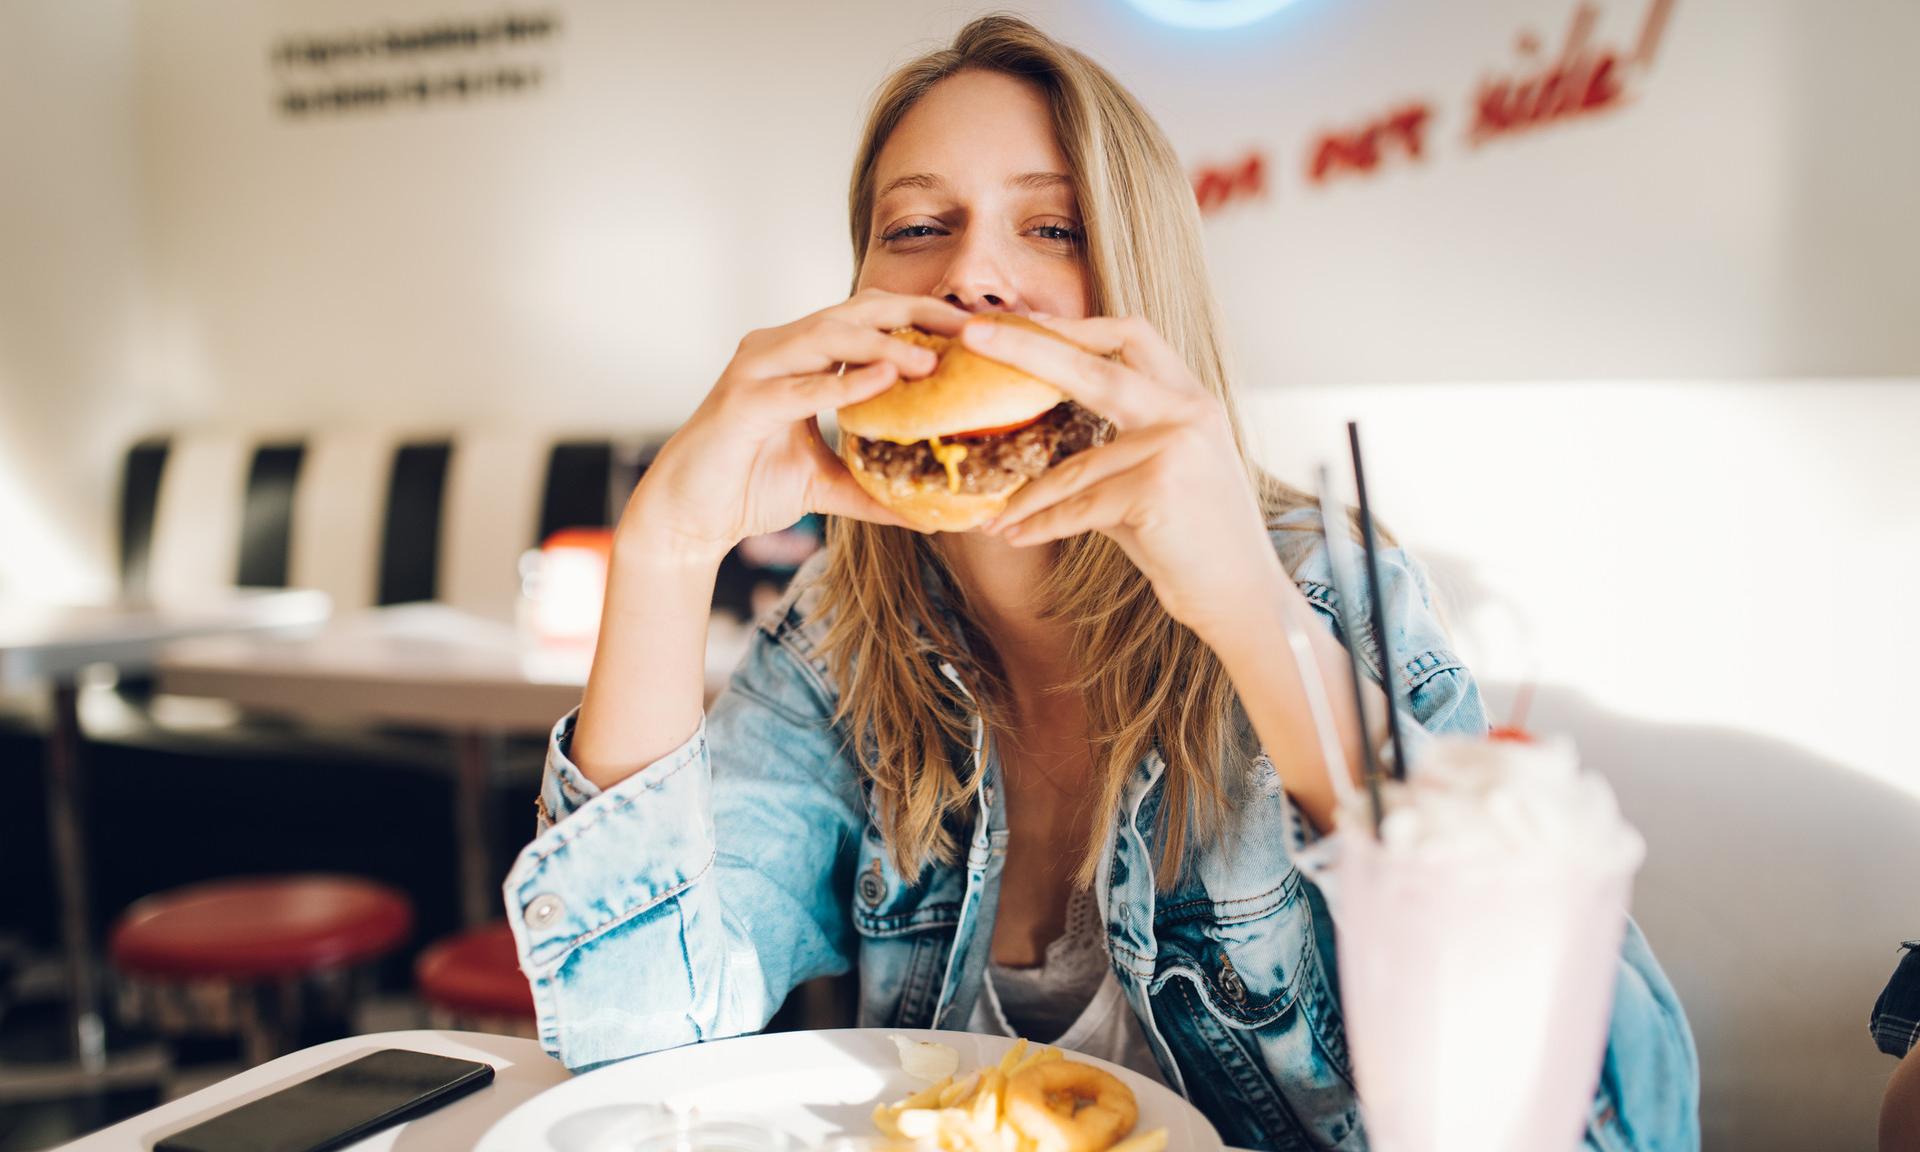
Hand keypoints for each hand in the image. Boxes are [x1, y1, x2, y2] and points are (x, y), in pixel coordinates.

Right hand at [627, 289, 968, 565]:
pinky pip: (799, 386)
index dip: (921, 316)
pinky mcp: (741, 402)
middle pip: (855, 311)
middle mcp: (777, 349)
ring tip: (932, 360)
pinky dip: (842, 383)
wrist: (687, 518)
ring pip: (827, 338)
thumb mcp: (826, 486)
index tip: (973, 330)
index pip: (869, 318)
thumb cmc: (748, 487)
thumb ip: (874, 489)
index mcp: (800, 356)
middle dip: (916, 314)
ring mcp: (756, 370)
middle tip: (969, 328)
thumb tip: (932, 516)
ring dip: (884, 345)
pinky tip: (883, 383)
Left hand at [964, 314, 1285, 636]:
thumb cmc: (1193, 542)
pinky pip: (1078, 507)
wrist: (1243, 598)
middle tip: (972, 334)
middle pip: (1092, 365)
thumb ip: (1112, 446)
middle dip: (1027, 346)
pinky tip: (1013, 536)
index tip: (1022, 321)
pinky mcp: (1157, 490)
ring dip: (1026, 496)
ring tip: (992, 516)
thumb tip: (1038, 436)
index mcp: (1190, 399)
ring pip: (1074, 465)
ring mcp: (1175, 448)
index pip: (1130, 336)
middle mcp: (1187, 413)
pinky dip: (1041, 525)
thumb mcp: (1159, 476)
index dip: (1073, 325)